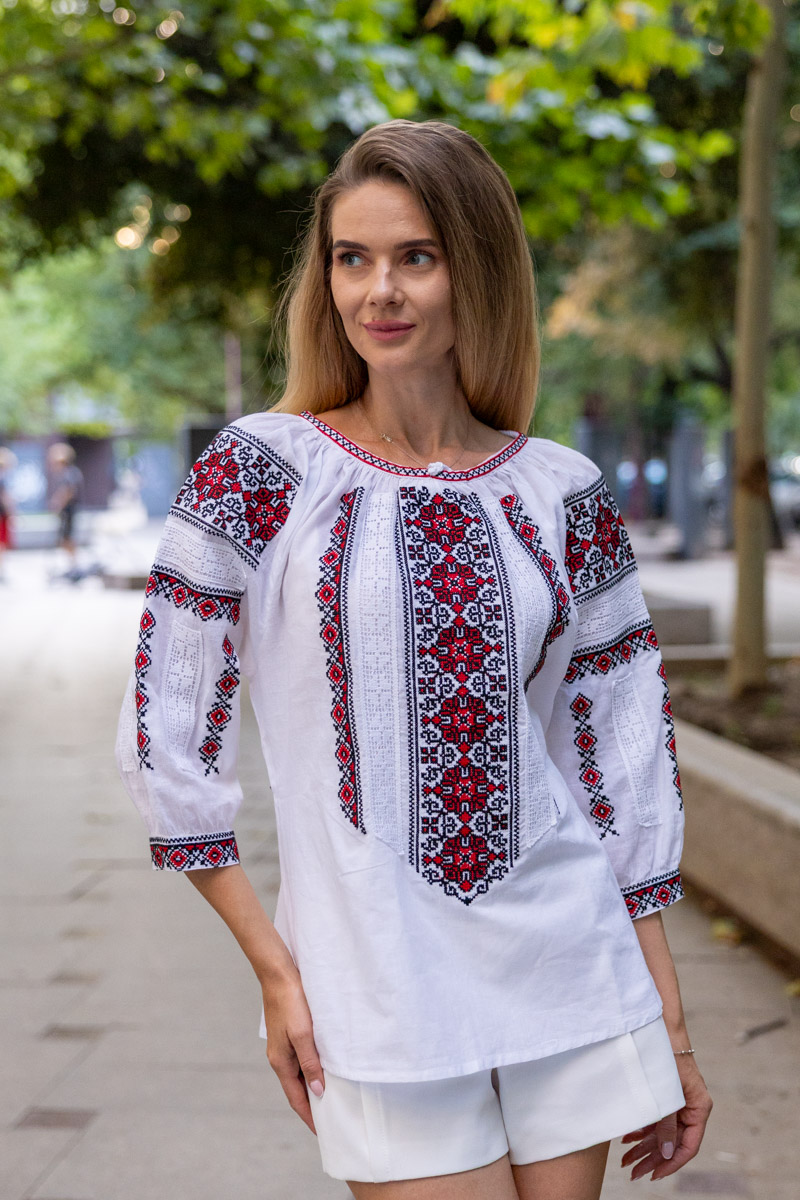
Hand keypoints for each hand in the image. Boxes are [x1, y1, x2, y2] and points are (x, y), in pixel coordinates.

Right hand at [262, 970, 324, 1134]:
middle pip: (296, 1089)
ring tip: (331, 1097)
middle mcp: (279, 1057)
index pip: (296, 1099)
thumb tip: (318, 1092)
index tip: (322, 1131)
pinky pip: (300, 1060)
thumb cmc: (291, 1001)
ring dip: (312, 1087)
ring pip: (299, 1074)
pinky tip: (323, 1068)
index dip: (309, 1117)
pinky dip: (311, 1070)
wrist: (278, 973)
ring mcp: (282, 1046)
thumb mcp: (303, 1034)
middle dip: (311, 1106)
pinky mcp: (288, 1034)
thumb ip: (310, 1064)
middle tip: (331, 1118)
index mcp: (281, 1062)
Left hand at [621, 1056, 711, 1180]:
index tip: (653, 1175)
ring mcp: (677, 1102)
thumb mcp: (667, 1093)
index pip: (688, 1146)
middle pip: (673, 1142)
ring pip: (662, 1132)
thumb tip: (668, 1154)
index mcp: (699, 1108)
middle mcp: (690, 1108)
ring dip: (644, 1147)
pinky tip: (627, 1139)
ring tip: (625, 1160)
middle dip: (652, 1159)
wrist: (659, 1025)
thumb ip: (667, 1124)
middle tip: (633, 1173)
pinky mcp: (665, 1095)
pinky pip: (655, 1119)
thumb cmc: (667, 1054)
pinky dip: (642, 1130)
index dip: (671, 1164)